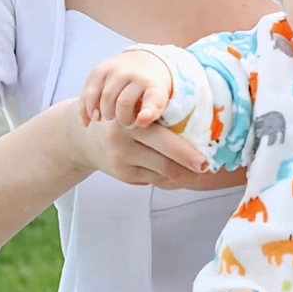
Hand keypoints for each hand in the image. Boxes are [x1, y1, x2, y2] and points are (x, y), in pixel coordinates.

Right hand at [63, 102, 223, 187]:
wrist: (85, 137)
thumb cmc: (122, 119)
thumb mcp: (135, 111)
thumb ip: (158, 120)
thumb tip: (197, 135)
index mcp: (131, 119)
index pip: (163, 138)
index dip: (186, 151)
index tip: (205, 159)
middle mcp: (123, 141)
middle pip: (164, 161)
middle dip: (189, 167)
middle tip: (206, 168)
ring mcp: (121, 161)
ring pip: (161, 173)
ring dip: (182, 175)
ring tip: (198, 172)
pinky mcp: (123, 176)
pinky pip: (153, 180)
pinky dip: (169, 178)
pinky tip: (178, 175)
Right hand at [79, 50, 172, 127]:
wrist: (144, 61)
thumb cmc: (151, 90)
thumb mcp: (160, 100)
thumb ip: (152, 112)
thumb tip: (141, 121)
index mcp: (154, 84)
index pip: (152, 98)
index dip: (147, 112)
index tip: (141, 121)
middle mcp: (135, 73)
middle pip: (123, 103)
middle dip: (122, 120)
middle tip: (124, 123)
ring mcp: (116, 69)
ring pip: (104, 98)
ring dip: (103, 114)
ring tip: (106, 119)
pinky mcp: (99, 69)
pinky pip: (89, 93)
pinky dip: (86, 110)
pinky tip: (88, 122)